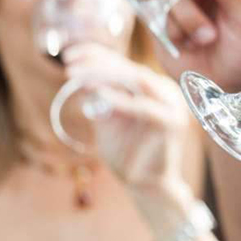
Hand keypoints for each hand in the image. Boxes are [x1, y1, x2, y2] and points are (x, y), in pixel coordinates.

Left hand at [63, 43, 188, 188]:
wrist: (148, 186)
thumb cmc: (127, 152)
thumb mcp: (108, 118)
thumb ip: (100, 97)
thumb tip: (77, 72)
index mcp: (154, 87)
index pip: (124, 64)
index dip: (96, 54)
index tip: (68, 54)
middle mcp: (165, 91)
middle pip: (129, 68)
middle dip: (97, 61)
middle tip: (69, 61)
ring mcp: (171, 105)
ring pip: (136, 80)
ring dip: (104, 75)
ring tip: (75, 74)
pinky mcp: (171, 122)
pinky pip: (142, 106)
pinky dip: (119, 99)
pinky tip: (97, 93)